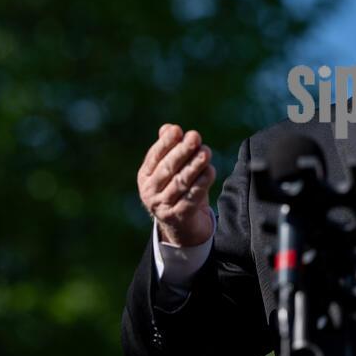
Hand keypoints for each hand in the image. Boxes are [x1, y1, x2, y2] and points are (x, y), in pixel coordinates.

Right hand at [138, 124, 215, 246]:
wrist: (183, 227)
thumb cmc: (178, 190)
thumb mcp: (173, 170)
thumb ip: (170, 148)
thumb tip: (168, 128)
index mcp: (145, 176)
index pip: (155, 156)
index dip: (166, 143)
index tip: (178, 130)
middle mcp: (150, 191)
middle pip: (167, 168)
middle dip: (182, 151)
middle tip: (195, 137)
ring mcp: (162, 206)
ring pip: (180, 182)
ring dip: (194, 166)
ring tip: (206, 152)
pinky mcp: (178, 217)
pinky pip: (191, 197)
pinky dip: (202, 183)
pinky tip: (210, 171)